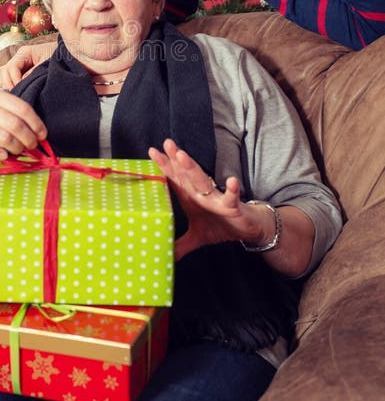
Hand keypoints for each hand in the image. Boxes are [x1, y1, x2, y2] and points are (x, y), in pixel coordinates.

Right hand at [0, 41, 56, 88]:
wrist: (70, 57)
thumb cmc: (60, 59)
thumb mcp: (48, 65)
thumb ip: (33, 73)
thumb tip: (21, 83)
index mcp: (24, 53)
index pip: (10, 68)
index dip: (15, 80)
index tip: (25, 89)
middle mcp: (18, 58)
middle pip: (2, 72)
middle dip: (9, 84)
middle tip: (20, 93)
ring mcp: (18, 65)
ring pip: (1, 75)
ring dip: (7, 85)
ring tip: (19, 93)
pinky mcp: (20, 73)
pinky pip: (7, 79)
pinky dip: (9, 86)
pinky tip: (19, 92)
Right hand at [0, 84, 46, 165]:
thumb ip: (15, 114)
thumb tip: (41, 132)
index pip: (22, 107)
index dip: (36, 123)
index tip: (43, 135)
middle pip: (14, 123)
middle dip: (28, 137)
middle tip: (33, 146)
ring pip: (2, 136)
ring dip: (16, 147)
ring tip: (20, 151)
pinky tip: (4, 157)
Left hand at [148, 139, 273, 260]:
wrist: (247, 230)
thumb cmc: (221, 226)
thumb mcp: (196, 238)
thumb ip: (179, 245)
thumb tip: (164, 257)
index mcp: (191, 197)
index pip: (175, 180)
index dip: (164, 166)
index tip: (152, 151)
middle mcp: (201, 194)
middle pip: (185, 175)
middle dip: (175, 159)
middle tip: (166, 144)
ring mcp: (216, 199)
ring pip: (202, 181)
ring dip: (192, 168)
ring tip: (182, 156)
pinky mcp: (232, 208)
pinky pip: (231, 198)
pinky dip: (232, 190)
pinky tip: (231, 181)